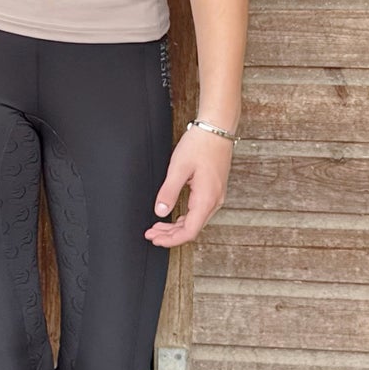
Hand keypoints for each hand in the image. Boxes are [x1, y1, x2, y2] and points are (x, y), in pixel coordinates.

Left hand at [144, 127, 233, 247]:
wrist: (217, 129)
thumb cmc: (200, 144)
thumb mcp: (178, 168)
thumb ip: (168, 192)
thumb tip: (160, 212)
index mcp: (206, 199)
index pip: (189, 231)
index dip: (171, 240)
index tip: (155, 239)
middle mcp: (214, 201)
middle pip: (192, 229)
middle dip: (170, 235)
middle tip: (151, 234)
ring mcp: (216, 196)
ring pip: (195, 221)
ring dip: (176, 227)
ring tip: (157, 228)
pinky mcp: (213, 190)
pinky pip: (198, 211)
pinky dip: (184, 218)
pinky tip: (172, 217)